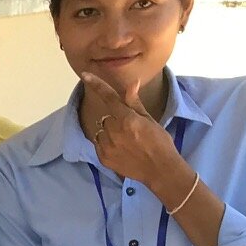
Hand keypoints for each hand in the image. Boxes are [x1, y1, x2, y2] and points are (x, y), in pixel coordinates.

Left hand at [79, 72, 194, 200]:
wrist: (160, 170)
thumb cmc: (159, 142)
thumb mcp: (150, 120)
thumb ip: (135, 103)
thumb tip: (131, 83)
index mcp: (127, 120)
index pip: (109, 98)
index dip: (97, 85)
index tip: (85, 75)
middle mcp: (114, 132)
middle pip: (107, 116)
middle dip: (115, 118)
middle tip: (131, 128)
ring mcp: (107, 146)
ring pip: (101, 130)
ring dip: (109, 131)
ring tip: (126, 140)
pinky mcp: (103, 158)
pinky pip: (99, 143)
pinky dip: (106, 143)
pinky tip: (121, 148)